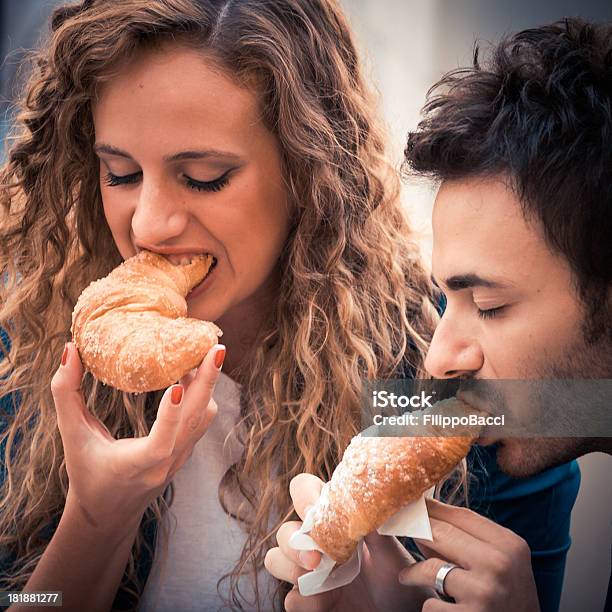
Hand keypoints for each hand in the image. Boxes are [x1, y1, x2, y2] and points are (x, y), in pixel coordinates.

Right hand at [51, 341, 224, 531]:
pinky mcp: (188, 450)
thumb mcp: (72, 435)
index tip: (177, 386)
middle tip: (216, 348)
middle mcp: (167, 462)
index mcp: (137, 464)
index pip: (160, 443)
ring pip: (205, 417)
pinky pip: (202, 419)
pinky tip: (192, 373)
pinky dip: (203, 394)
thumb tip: (69, 349)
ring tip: (202, 354)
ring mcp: (182, 457)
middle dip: (208, 382)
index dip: (171, 416)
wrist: (109, 512)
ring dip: (207, 385)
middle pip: (197, 419)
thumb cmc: (88, 472)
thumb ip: (66, 393)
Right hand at [264, 473, 432, 610]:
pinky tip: (322, 602)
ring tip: (314, 573)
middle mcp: (314, 545)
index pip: (303, 492)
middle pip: (284, 530)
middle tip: (316, 555)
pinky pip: (291, 599)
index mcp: (331, 520)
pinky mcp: (310, 605)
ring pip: (275, 559)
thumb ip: (374, 526)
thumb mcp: (389, 549)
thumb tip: (363, 501)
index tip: (315, 509)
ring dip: (290, 565)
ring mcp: (308, 575)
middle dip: (294, 540)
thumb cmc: (395, 576)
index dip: (304, 494)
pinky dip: (302, 599)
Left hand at [399, 498, 539, 610]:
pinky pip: (432, 604)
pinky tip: (433, 608)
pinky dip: (430, 606)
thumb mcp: (500, 563)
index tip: (409, 502)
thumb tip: (423, 513)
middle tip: (395, 529)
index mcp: (509, 545)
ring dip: (413, 573)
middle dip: (414, 530)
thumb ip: (468, 539)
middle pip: (440, 533)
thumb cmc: (508, 598)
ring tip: (406, 576)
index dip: (431, 507)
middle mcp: (499, 564)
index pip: (460, 514)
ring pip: (430, 567)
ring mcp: (484, 591)